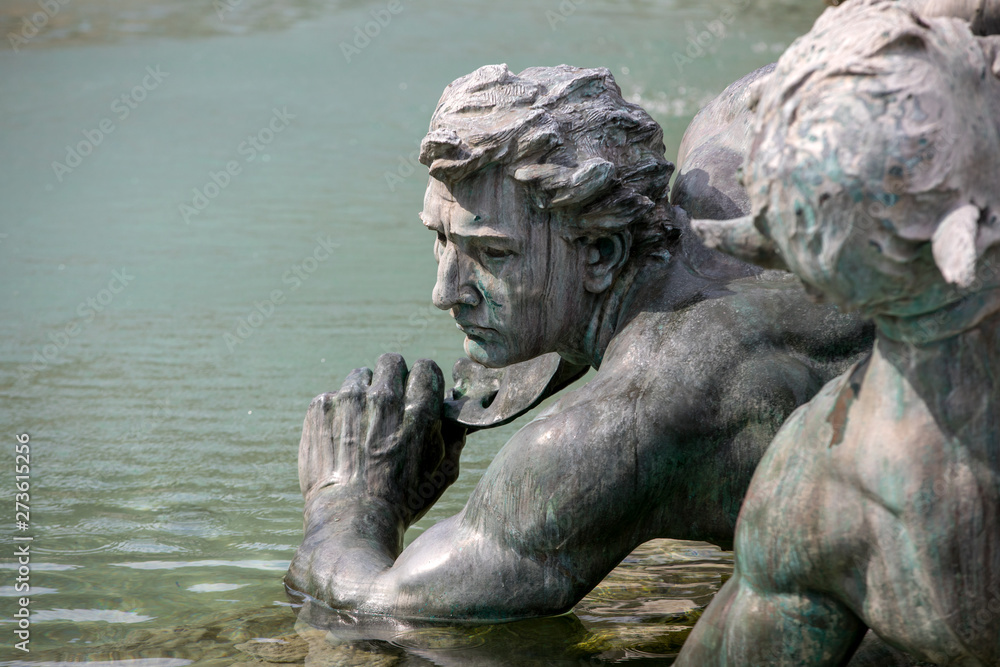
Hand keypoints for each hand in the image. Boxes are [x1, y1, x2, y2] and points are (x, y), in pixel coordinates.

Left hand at [298, 353, 465, 527]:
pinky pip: (333, 396)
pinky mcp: (321, 409)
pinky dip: (338, 413)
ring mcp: (349, 401)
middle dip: (393, 379)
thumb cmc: (402, 503)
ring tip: (362, 425)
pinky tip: (341, 439)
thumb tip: (456, 416)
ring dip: (364, 395)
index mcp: (419, 411)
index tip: (418, 394)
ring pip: (361, 376)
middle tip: (389, 405)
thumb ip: (453, 438)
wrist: (351, 521)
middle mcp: (384, 399)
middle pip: (392, 361)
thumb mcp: (442, 474)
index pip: (426, 368)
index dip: (423, 381)